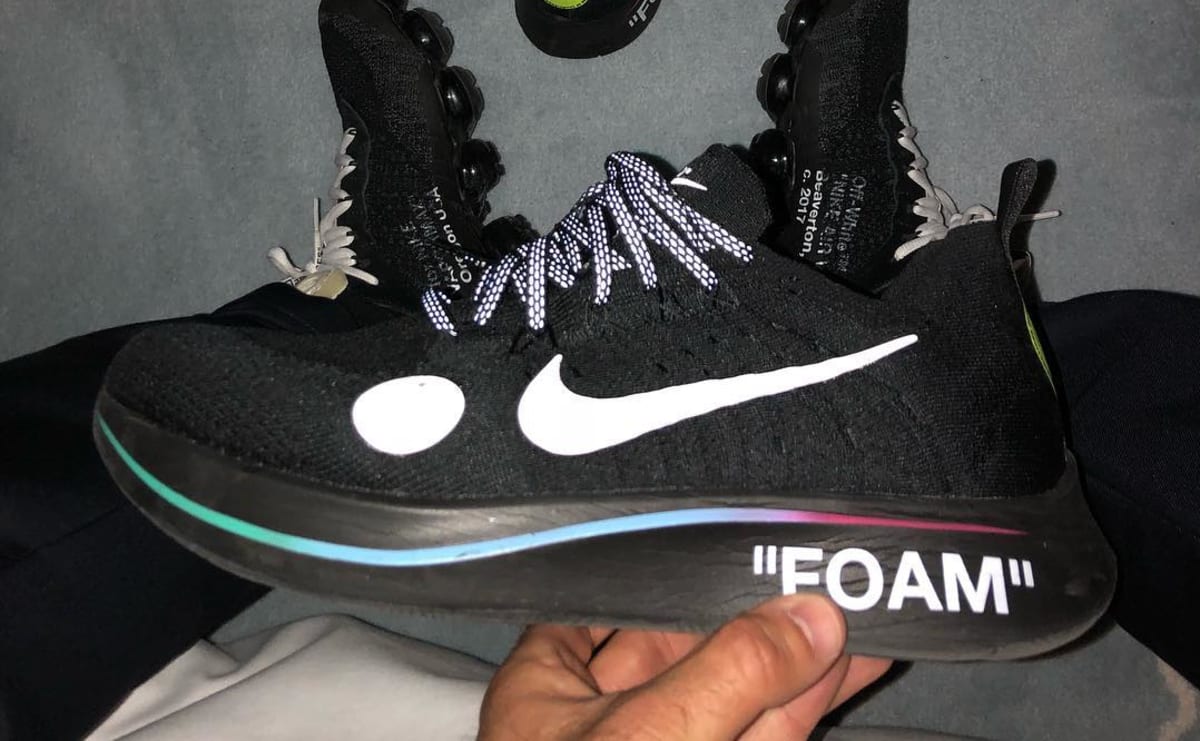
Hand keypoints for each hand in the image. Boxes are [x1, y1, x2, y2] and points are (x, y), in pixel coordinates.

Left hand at [479, 594, 891, 739]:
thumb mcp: (654, 736)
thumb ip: (733, 671)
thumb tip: (813, 615)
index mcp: (548, 691)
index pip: (611, 604)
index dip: (676, 569)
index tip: (742, 536)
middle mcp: (607, 722)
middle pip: (689, 644)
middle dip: (758, 610)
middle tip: (825, 568)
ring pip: (740, 690)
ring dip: (800, 650)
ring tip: (861, 601)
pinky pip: (769, 732)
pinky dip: (809, 698)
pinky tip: (851, 660)